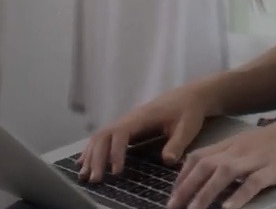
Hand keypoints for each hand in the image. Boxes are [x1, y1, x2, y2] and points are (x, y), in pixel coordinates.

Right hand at [79, 83, 212, 181]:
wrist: (190, 96)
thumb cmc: (188, 111)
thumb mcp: (188, 127)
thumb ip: (177, 144)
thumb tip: (167, 160)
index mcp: (142, 117)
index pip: (121, 134)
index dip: (116, 153)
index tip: (117, 172)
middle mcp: (129, 118)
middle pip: (104, 136)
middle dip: (96, 158)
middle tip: (95, 180)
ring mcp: (126, 122)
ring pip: (100, 137)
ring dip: (91, 156)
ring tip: (85, 176)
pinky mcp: (127, 128)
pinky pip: (105, 138)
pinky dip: (93, 151)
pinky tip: (84, 163)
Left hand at [168, 110, 275, 208]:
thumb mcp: (251, 144)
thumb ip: (232, 155)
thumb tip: (211, 173)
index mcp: (232, 143)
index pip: (198, 157)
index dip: (182, 176)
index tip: (173, 194)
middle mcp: (239, 149)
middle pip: (205, 166)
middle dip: (186, 188)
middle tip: (173, 207)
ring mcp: (256, 158)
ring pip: (224, 174)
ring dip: (205, 194)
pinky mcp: (274, 169)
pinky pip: (253, 183)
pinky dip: (239, 196)